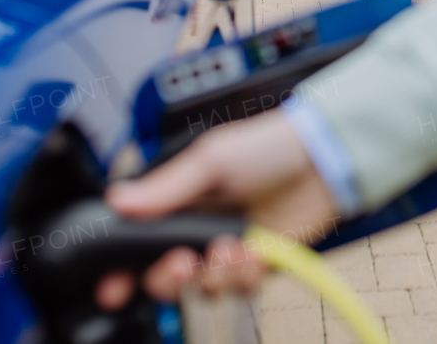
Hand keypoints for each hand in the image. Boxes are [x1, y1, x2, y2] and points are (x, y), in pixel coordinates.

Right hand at [95, 110, 340, 307]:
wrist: (322, 160)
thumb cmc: (268, 147)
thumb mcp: (211, 160)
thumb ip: (165, 188)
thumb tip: (118, 200)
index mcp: (179, 203)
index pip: (139, 243)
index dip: (122, 271)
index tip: (114, 288)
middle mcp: (199, 231)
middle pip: (165, 277)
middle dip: (169, 277)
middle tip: (182, 262)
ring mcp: (228, 250)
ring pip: (203, 288)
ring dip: (214, 274)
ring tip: (232, 248)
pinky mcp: (259, 264)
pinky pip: (240, 288)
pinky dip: (245, 276)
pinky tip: (253, 253)